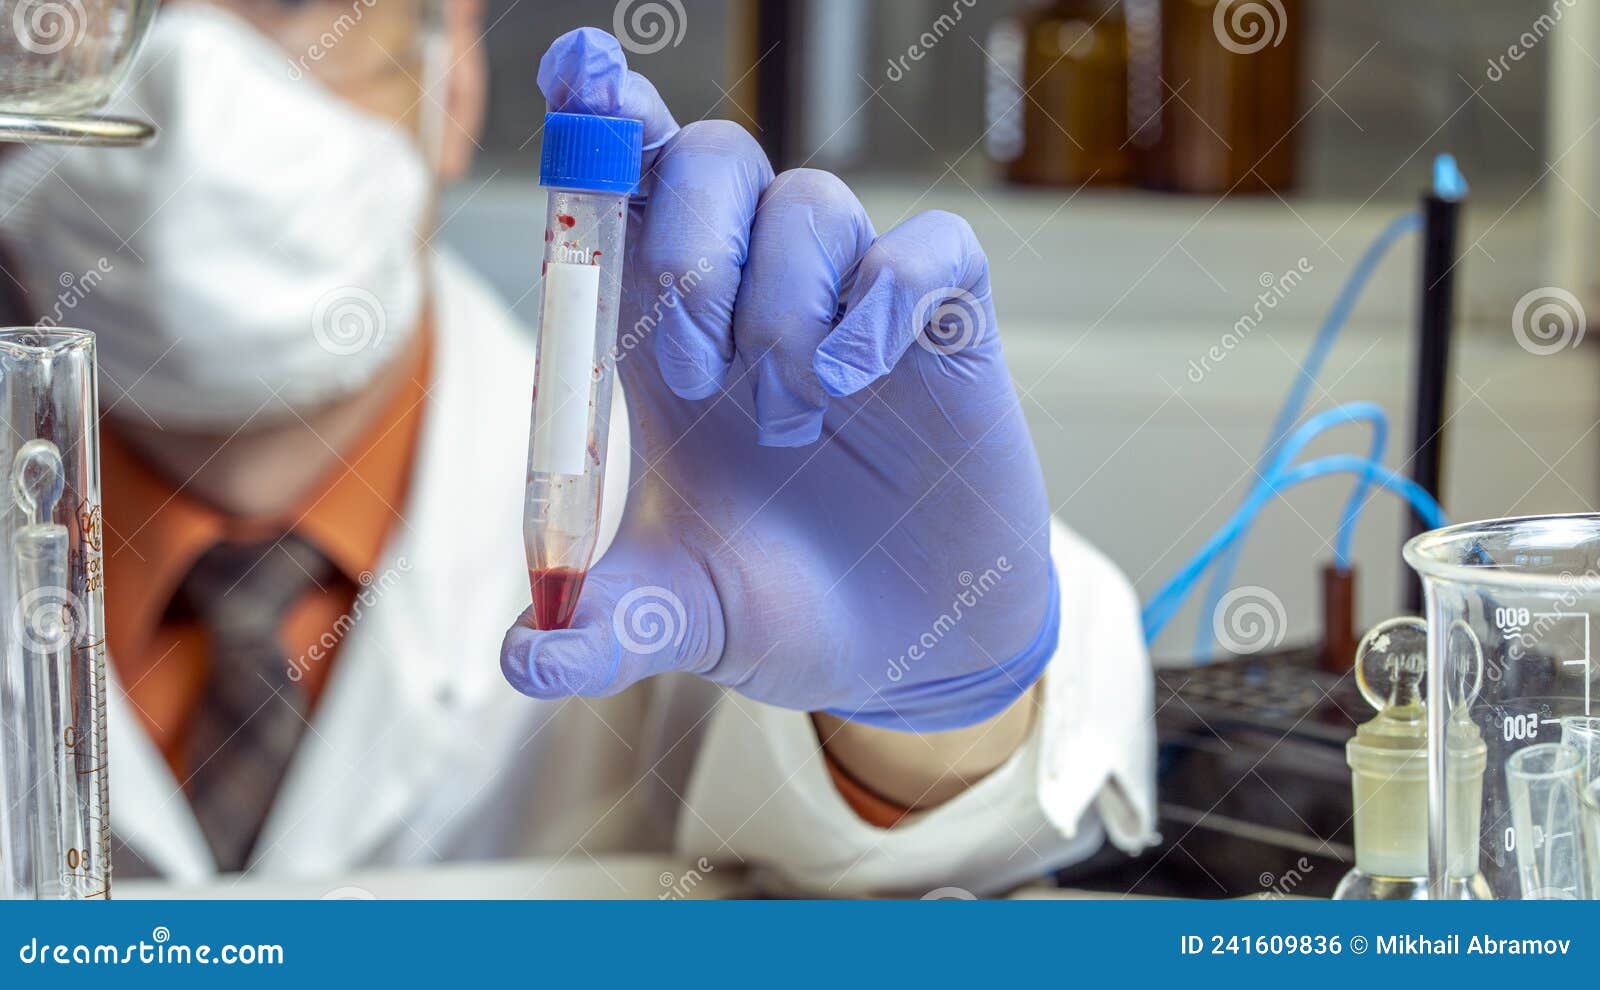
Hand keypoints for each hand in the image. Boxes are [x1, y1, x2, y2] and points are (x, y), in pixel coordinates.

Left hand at [502, 29, 1056, 733]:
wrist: (904, 653)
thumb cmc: (782, 608)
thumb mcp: (679, 617)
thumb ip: (602, 626)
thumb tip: (520, 660)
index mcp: (665, 340)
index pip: (629, 192)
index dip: (603, 122)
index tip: (580, 75)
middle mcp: (752, 300)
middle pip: (712, 158)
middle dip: (689, 244)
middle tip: (697, 371)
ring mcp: (853, 307)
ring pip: (812, 201)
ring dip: (784, 305)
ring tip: (794, 419)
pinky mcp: (943, 330)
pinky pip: (929, 250)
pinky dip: (888, 295)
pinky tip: (861, 376)